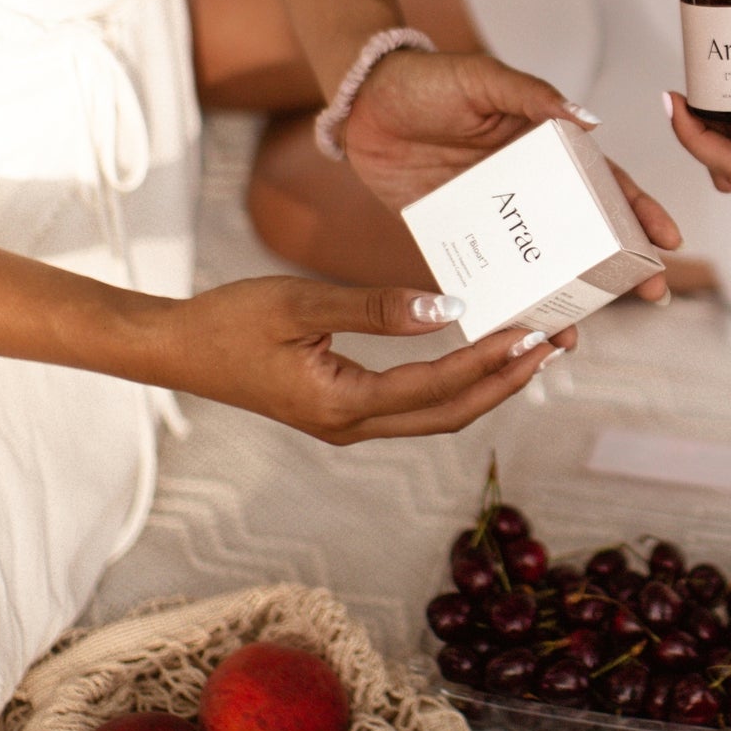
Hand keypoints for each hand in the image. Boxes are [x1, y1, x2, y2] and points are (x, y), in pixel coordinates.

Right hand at [144, 276, 574, 443]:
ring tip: (531, 347)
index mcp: (343, 405)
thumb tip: (449, 311)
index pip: (439, 387)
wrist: (174, 348)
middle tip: (556, 343)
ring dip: (487, 384)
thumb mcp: (301, 304)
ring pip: (436, 414)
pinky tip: (477, 353)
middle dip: (508, 380)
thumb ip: (375, 307)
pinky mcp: (342, 409)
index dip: (492, 362)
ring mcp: (348, 424)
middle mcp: (352, 426)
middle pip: (451, 413)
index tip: (536, 332)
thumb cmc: (230, 321)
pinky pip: (414, 404)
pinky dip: (455, 381)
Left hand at [344, 49, 681, 299]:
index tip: (666, 242)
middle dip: (619, 268)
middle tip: (650, 295)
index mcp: (547, 148)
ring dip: (561, 300)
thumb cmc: (427, 81)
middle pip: (584, 234)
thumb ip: (533, 96)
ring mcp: (495, 217)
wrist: (362, 101)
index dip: (638, 211)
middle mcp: (528, 189)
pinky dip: (502, 304)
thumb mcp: (484, 80)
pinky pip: (486, 277)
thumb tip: (588, 120)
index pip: (605, 183)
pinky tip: (513, 329)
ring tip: (575, 334)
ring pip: (540, 266)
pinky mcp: (456, 238)